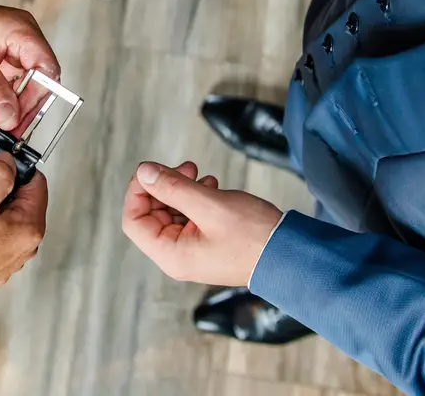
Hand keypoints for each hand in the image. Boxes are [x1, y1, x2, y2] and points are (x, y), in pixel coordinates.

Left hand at [0, 0, 59, 131]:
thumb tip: (11, 118)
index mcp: (21, 30)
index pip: (46, 68)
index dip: (38, 96)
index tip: (20, 119)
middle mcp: (21, 37)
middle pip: (40, 79)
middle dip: (27, 106)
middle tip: (11, 131)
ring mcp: (10, 48)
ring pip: (25, 84)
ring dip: (15, 107)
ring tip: (2, 129)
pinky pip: (9, 83)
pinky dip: (4, 101)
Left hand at [121, 160, 282, 286]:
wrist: (291, 253)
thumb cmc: (253, 235)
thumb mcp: (209, 204)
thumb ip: (173, 187)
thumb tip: (144, 172)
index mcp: (171, 255)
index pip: (133, 221)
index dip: (138, 191)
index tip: (153, 169)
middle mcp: (177, 257)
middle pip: (152, 214)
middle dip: (164, 186)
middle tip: (187, 167)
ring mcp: (193, 251)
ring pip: (172, 212)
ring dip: (182, 190)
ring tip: (203, 176)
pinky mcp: (208, 243)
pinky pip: (190, 217)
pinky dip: (196, 198)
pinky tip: (212, 187)